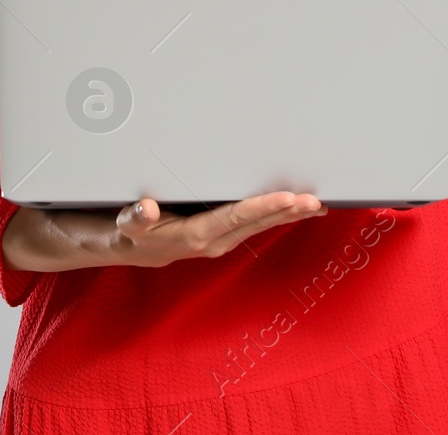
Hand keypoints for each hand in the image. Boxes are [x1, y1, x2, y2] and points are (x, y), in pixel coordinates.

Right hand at [115, 191, 326, 267]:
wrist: (139, 249)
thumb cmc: (136, 231)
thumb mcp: (130, 223)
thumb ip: (137, 216)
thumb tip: (146, 208)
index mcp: (197, 234)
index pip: (236, 216)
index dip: (262, 206)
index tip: (287, 197)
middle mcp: (217, 240)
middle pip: (258, 223)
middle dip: (288, 211)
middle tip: (315, 200)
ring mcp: (225, 240)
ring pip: (264, 225)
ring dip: (291, 215)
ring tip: (318, 205)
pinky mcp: (229, 235)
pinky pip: (260, 225)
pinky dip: (282, 216)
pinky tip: (300, 209)